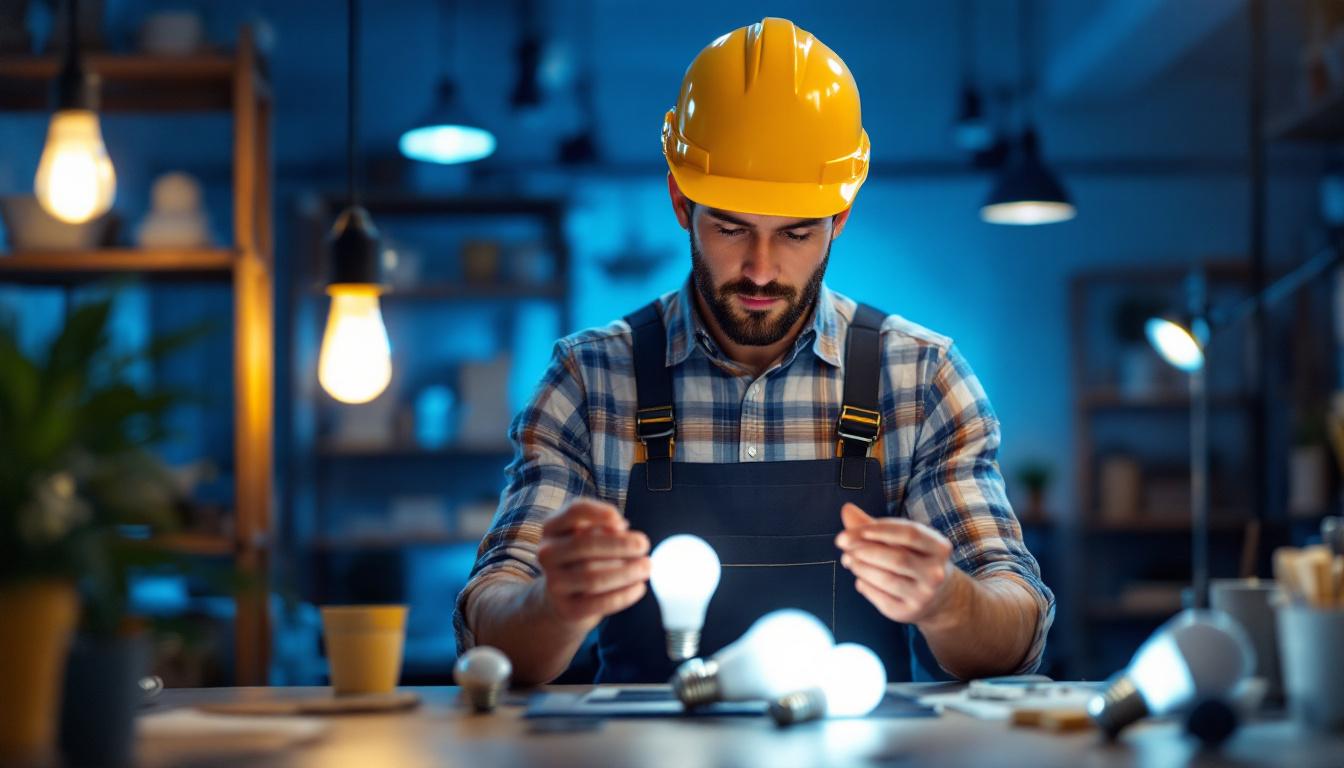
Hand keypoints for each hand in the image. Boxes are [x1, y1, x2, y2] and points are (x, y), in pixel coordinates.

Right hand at [533, 498, 650, 629]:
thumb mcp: (589, 536)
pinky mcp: (566, 609)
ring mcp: (554, 583)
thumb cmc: (583, 558)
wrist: (561, 599)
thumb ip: (604, 528)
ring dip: (626, 571)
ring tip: (647, 567)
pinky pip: (598, 602)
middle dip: (620, 544)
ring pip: (593, 577)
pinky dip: (623, 595)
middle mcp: (547, 553)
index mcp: (552, 528)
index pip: (574, 511)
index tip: (624, 523)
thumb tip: (621, 528)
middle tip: (644, 545)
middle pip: (584, 545)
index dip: (600, 512)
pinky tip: (640, 588)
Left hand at [835, 502, 956, 625]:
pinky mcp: (908, 612)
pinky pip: (880, 597)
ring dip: (860, 567)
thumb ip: (874, 525)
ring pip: (886, 579)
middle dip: (864, 549)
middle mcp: (936, 573)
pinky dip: (864, 585)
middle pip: (897, 558)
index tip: (851, 530)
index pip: (910, 533)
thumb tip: (846, 510)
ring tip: (847, 559)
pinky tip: (859, 578)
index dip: (879, 530)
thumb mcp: (902, 539)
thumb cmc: (913, 559)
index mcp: (939, 547)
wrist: (937, 598)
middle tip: (842, 544)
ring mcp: (924, 595)